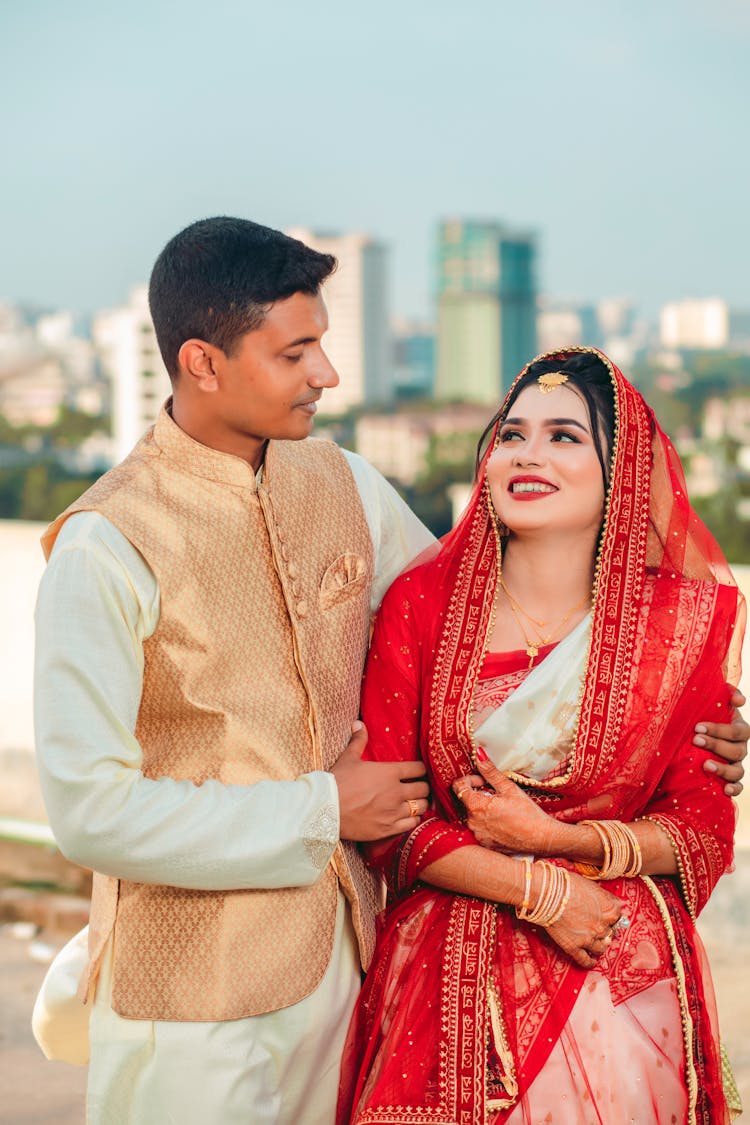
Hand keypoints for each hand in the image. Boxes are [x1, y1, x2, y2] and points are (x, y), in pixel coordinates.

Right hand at [331, 722, 429, 840]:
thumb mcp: (348, 758)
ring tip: (416, 802)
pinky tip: (409, 817)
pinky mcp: (388, 828)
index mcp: (389, 772)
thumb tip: (358, 723)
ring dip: (420, 804)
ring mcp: (393, 811)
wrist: (325, 809)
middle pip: (423, 789)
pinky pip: (411, 824)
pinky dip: (413, 820)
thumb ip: (358, 741)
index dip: (421, 769)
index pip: (418, 769)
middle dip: (423, 787)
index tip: (419, 771)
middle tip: (419, 787)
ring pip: (421, 807)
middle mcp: (396, 792)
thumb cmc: (337, 781)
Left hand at [452, 749, 564, 854]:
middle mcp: (472, 822)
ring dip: (481, 808)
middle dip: (476, 793)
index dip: (470, 779)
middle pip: (464, 801)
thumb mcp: (509, 788)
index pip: (458, 787)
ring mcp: (477, 835)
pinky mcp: (484, 843)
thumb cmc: (527, 813)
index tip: (483, 781)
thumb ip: (490, 772)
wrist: (541, 838)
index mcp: (476, 806)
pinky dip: (485, 822)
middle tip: (494, 793)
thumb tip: (479, 755)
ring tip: (499, 807)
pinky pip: (478, 828)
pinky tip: (501, 820)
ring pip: (471, 815)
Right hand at [544, 868, 624, 968]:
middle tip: (596, 926)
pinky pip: (585, 960)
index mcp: (610, 910)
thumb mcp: (592, 886)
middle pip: (609, 933)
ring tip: (595, 943)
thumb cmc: (568, 884)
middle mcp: (602, 926)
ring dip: (598, 945)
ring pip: (600, 948)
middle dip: (603, 930)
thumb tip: (613, 903)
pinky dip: (590, 962)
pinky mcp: (574, 947)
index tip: (607, 917)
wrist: (548, 892)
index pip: (618, 917)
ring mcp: (589, 938)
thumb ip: (605, 898)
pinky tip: (591, 961)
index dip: (610, 917)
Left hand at [695, 686, 746, 795]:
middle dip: (716, 745)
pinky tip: (725, 790)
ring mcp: (736, 765)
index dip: (719, 730)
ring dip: (723, 769)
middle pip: (737, 751)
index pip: (737, 731)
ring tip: (706, 766)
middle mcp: (740, 748)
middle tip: (696, 740)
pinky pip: (738, 787)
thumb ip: (726, 693)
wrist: (692, 737)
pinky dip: (734, 789)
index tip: (697, 726)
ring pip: (738, 771)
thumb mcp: (711, 703)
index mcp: (738, 730)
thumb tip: (739, 701)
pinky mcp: (730, 780)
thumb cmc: (703, 716)